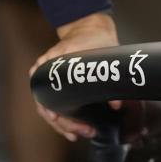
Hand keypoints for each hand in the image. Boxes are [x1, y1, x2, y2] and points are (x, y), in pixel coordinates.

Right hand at [29, 12, 118, 141]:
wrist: (89, 27)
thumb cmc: (96, 38)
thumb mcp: (106, 53)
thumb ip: (111, 77)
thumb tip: (116, 105)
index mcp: (51, 63)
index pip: (45, 95)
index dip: (53, 112)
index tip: (62, 122)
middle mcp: (44, 72)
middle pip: (46, 106)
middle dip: (64, 124)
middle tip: (84, 132)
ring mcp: (47, 78)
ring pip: (48, 108)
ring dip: (63, 124)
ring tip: (80, 134)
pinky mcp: (55, 83)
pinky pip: (53, 104)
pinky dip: (62, 118)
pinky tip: (73, 129)